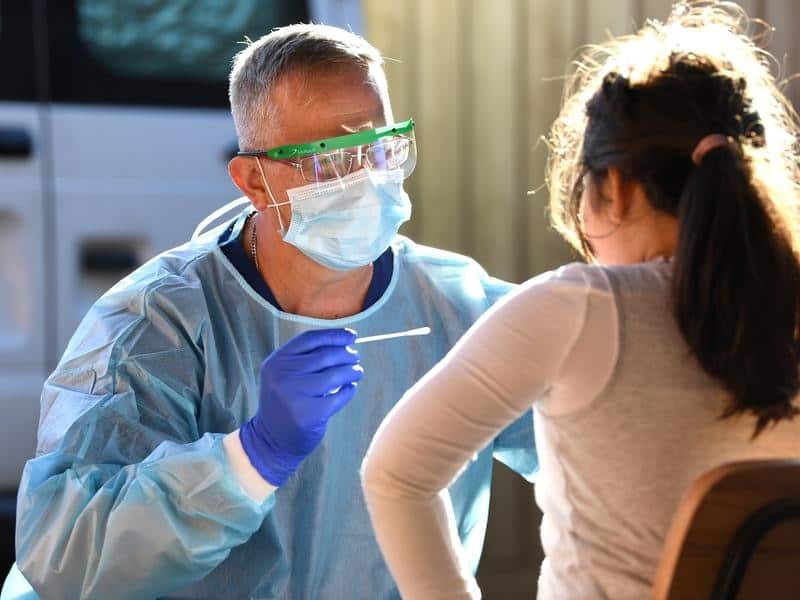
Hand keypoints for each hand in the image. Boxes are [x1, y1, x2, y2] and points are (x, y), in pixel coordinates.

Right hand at [240, 328, 362, 485]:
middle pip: (325, 356)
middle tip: (355, 358)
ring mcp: (294, 395)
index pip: (309, 339)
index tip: (351, 336)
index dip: (334, 335)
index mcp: (276, 362)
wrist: (271, 440)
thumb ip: (305, 358)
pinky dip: (349, 391)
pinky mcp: (309, 414)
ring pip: (334, 375)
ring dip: (352, 371)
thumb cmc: (285, 403)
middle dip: (346, 354)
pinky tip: (350, 389)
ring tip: (357, 372)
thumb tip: (344, 342)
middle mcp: (282, 376)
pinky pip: (338, 397)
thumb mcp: (284, 375)